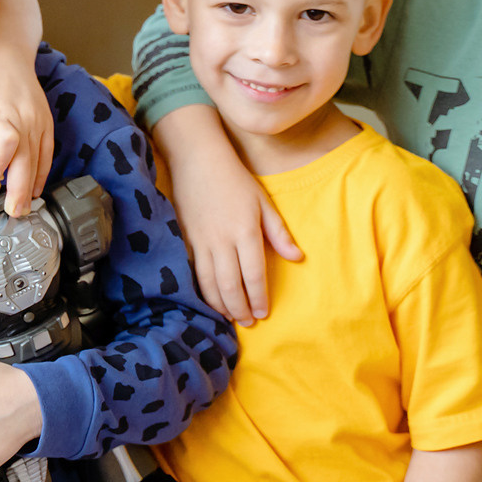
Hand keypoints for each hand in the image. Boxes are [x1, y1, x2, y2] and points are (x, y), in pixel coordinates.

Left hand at [0, 64, 53, 218]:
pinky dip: (42, 172)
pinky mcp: (45, 123)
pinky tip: (34, 188)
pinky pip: (47, 152)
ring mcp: (36, 121)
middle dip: (19, 189)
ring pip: (38, 159)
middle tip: (14, 212)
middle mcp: (21, 118)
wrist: (5, 59)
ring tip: (23, 208)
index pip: (7, 141)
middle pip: (25, 158)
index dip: (2, 162)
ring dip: (31, 186)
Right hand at [152, 106, 299, 325]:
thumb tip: (297, 257)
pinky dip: (201, 291)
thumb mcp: (263, 202)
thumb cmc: (235, 179)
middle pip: (230, 286)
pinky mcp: (185, 239)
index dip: (259, 298)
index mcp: (245, 231)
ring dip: (220, 305)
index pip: (253, 275)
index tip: (264, 313)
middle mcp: (222, 241)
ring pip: (209, 284)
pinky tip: (209, 300)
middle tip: (249, 322)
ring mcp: (200, 241)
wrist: (196, 160)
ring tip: (231, 317)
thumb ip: (279, 233)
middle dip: (240, 309)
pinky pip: (192, 273)